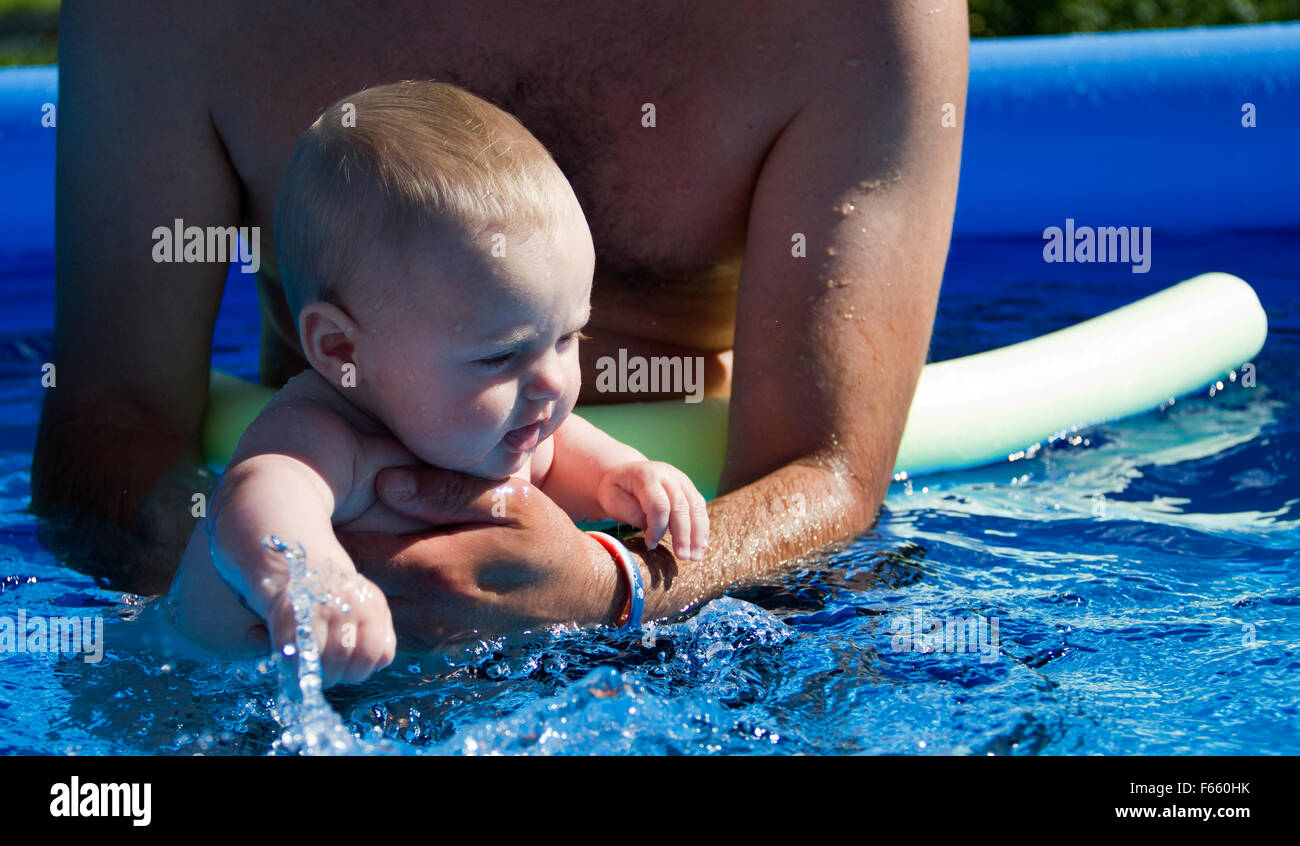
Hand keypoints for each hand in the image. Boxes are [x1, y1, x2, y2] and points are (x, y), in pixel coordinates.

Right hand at [262, 564, 396, 687]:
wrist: (307, 568)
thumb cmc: (345, 600)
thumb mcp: (372, 610)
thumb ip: (383, 638)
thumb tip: (379, 663)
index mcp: (371, 605)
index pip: (371, 652)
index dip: (360, 671)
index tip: (350, 674)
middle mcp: (345, 604)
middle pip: (341, 656)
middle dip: (335, 675)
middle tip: (329, 677)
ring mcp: (315, 608)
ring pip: (318, 656)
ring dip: (315, 673)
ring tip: (314, 672)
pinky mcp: (287, 614)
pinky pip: (292, 651)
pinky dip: (294, 667)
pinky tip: (296, 667)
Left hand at [337, 467, 623, 646]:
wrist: (580, 595)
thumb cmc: (545, 536)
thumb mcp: (511, 499)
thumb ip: (447, 489)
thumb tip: (384, 483)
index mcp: (442, 569)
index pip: (356, 553)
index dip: (329, 529)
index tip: (319, 502)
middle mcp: (428, 610)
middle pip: (349, 590)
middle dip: (328, 559)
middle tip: (316, 526)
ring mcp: (429, 634)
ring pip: (361, 614)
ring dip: (344, 586)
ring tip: (332, 552)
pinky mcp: (433, 645)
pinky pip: (382, 626)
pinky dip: (367, 605)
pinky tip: (365, 579)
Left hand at [596, 461, 708, 560]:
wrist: (625, 473)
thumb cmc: (617, 490)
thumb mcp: (613, 500)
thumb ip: (632, 513)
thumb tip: (653, 530)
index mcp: (647, 476)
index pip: (659, 505)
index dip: (657, 528)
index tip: (651, 545)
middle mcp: (669, 475)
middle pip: (681, 507)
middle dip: (683, 535)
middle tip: (682, 557)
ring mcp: (682, 480)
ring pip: (696, 508)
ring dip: (697, 534)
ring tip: (695, 557)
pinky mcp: (689, 488)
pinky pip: (700, 508)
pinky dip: (702, 528)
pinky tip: (700, 545)